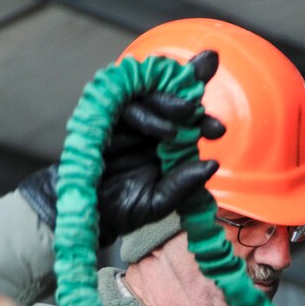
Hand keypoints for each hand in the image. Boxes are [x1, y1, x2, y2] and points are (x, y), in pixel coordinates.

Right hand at [97, 49, 225, 243]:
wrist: (87, 213)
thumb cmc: (124, 207)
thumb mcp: (157, 202)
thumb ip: (182, 185)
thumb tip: (211, 165)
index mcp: (168, 142)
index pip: (188, 119)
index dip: (203, 118)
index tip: (217, 130)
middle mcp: (151, 126)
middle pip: (171, 94)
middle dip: (188, 93)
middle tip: (197, 109)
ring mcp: (127, 118)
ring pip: (149, 92)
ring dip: (169, 99)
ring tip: (185, 111)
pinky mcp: (105, 114)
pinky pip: (124, 100)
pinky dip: (144, 109)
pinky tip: (161, 126)